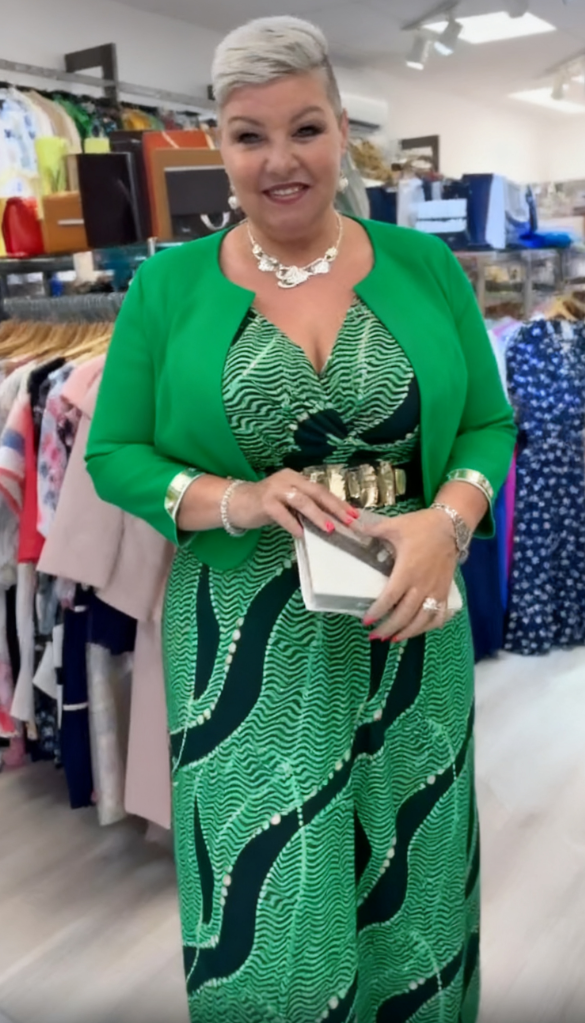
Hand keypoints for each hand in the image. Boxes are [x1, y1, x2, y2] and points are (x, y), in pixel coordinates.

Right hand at [228, 469, 358, 538]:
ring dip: (317, 515)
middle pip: (316, 492)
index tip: (354, 515)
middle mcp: (288, 479)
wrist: (235, 503)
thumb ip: (306, 509)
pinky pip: (282, 514)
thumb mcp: (289, 505)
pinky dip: (293, 525)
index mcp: (297, 478)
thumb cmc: (266, 506)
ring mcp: (275, 489)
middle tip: (349, 521)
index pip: (322, 490)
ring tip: (329, 528)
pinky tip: (302, 535)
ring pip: (302, 501)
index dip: (339, 503)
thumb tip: (331, 522)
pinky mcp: (264, 502)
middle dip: (335, 507)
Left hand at [356, 508, 458, 641]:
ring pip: (423, 620)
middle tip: (374, 636)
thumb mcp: (394, 526)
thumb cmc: (420, 526)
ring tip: (392, 639)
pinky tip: (418, 630)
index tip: (366, 621)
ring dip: (407, 632)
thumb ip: (371, 530)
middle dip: (388, 628)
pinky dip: (429, 627)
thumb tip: (350, 525)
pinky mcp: (445, 591)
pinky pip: (440, 615)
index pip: (390, 598)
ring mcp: (436, 590)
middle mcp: (422, 585)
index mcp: (407, 571)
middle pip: (405, 615)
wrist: (451, 525)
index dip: (378, 612)